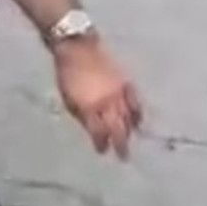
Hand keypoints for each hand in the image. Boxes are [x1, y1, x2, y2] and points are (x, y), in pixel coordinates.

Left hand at [54, 37, 142, 159]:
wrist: (78, 47)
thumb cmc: (68, 76)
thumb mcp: (69, 101)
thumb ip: (83, 117)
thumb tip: (94, 131)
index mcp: (90, 108)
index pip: (99, 132)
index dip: (101, 144)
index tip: (102, 151)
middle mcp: (107, 102)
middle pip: (117, 129)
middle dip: (121, 144)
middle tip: (123, 157)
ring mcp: (118, 92)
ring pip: (128, 117)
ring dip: (129, 132)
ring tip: (129, 140)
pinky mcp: (125, 82)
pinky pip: (135, 101)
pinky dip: (137, 113)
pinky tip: (138, 122)